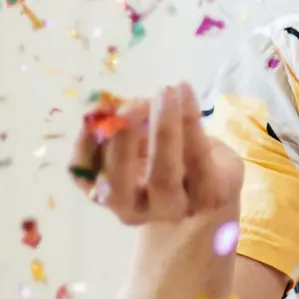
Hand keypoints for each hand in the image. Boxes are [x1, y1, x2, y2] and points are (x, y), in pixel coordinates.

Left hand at [72, 83, 243, 226]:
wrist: (173, 197)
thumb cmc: (201, 167)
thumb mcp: (215, 149)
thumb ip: (195, 131)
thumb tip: (169, 96)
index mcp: (204, 197)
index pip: (198, 163)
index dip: (189, 123)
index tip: (182, 87)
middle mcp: (163, 211)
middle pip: (161, 181)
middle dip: (162, 132)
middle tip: (161, 93)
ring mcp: (126, 206)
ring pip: (116, 182)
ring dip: (121, 136)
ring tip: (129, 102)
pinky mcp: (97, 195)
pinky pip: (83, 172)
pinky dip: (85, 140)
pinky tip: (101, 110)